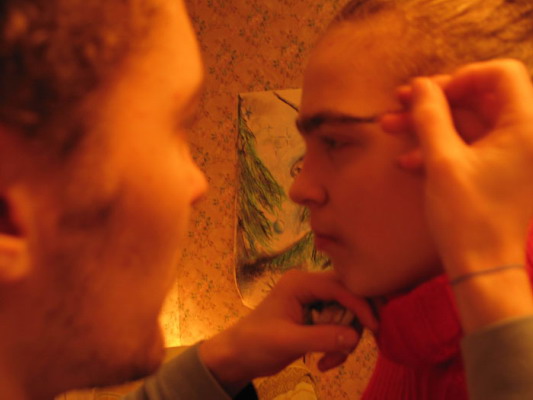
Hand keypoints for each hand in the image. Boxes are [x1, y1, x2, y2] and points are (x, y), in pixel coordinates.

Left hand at [199, 269, 377, 393]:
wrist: (239, 357)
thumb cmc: (256, 343)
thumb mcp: (287, 341)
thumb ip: (321, 337)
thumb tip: (356, 337)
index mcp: (300, 282)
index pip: (339, 285)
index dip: (359, 303)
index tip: (373, 326)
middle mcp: (310, 287)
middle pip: (348, 298)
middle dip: (352, 325)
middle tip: (351, 347)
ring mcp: (314, 302)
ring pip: (346, 316)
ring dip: (343, 341)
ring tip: (328, 362)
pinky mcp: (316, 318)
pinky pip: (339, 328)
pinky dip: (337, 347)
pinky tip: (323, 364)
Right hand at [381, 59, 532, 331]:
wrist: (481, 267)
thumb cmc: (466, 216)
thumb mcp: (441, 161)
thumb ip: (430, 116)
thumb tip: (420, 85)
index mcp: (526, 126)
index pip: (500, 74)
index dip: (461, 77)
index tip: (429, 93)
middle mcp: (526, 135)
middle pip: (479, 97)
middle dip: (436, 100)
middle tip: (400, 101)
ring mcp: (511, 154)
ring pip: (467, 122)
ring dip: (429, 124)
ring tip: (389, 126)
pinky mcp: (497, 169)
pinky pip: (467, 145)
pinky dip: (438, 147)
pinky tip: (406, 160)